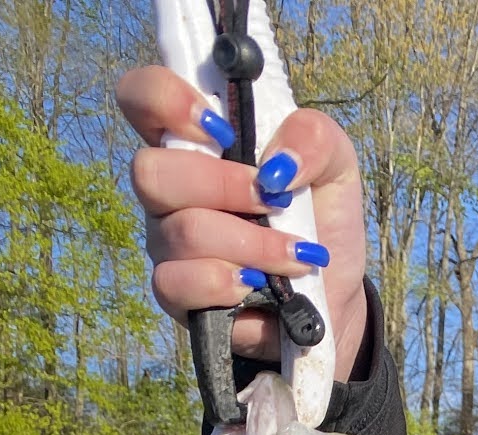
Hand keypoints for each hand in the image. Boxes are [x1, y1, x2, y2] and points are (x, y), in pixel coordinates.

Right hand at [117, 65, 368, 382]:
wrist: (332, 292)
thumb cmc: (320, 219)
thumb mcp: (336, 165)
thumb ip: (313, 138)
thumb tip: (278, 163)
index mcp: (195, 141)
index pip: (142, 97)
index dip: (164, 100)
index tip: (221, 129)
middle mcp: (170, 189)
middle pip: (151, 171)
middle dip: (224, 185)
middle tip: (274, 201)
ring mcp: (167, 242)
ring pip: (182, 232)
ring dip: (251, 244)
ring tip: (295, 255)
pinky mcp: (177, 294)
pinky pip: (179, 284)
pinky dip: (229, 283)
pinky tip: (260, 286)